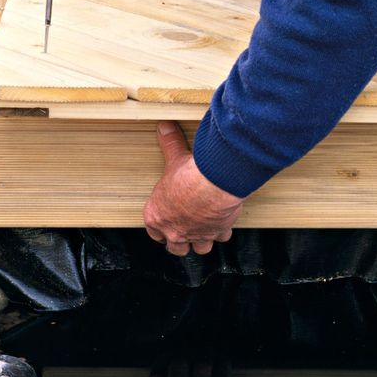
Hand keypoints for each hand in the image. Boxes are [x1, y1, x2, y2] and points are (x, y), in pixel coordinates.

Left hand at [143, 122, 243, 255]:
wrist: (211, 185)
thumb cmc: (188, 176)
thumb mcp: (175, 157)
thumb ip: (169, 143)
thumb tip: (164, 127)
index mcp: (157, 216)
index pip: (153, 232)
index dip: (160, 228)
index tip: (167, 221)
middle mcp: (174, 231)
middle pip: (175, 248)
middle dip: (181, 241)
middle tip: (186, 230)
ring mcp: (196, 235)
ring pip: (198, 249)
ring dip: (202, 241)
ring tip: (205, 231)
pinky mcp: (215, 232)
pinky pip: (220, 237)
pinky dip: (222, 231)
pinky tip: (223, 222)